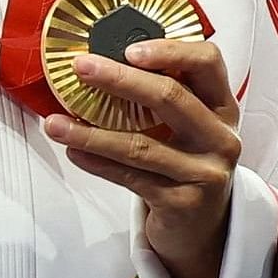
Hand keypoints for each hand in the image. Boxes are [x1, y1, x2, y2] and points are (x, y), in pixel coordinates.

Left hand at [42, 36, 239, 277]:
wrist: (200, 229)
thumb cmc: (183, 164)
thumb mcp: (187, 128)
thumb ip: (162, 96)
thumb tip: (99, 62)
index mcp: (222, 107)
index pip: (208, 62)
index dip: (170, 50)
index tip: (128, 48)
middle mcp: (221, 137)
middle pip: (170, 97)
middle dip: (119, 79)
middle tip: (80, 67)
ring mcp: (205, 172)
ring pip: (141, 145)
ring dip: (91, 133)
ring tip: (54, 124)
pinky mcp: (183, 202)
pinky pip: (131, 177)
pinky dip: (97, 163)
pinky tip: (72, 152)